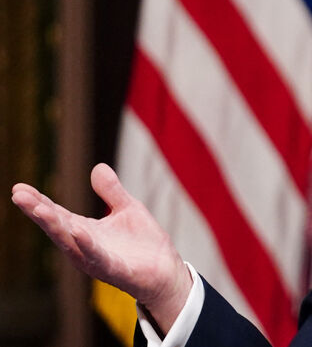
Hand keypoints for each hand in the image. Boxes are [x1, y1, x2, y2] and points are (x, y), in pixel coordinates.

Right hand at [11, 163, 191, 332]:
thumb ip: (112, 191)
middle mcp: (84, 246)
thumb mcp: (128, 209)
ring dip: (54, 226)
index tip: (18, 187)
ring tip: (39, 208)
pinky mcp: (114, 270)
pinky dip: (86, 244)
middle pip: (57, 227)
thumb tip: (98, 167)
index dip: (38, 201)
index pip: (57, 214)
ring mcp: (96, 259)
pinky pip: (97, 257)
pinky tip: (77, 230)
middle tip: (19, 195)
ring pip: (70, 242)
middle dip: (38, 211)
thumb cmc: (143, 243)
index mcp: (85, 230)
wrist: (166, 271)